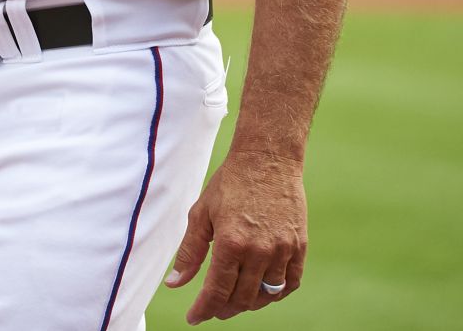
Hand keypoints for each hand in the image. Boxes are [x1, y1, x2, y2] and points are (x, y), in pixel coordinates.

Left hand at [164, 150, 305, 321]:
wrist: (267, 161)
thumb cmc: (229, 184)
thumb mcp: (200, 214)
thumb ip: (189, 252)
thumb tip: (175, 284)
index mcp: (231, 243)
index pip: (217, 290)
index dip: (204, 309)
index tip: (194, 318)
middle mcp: (259, 251)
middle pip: (242, 297)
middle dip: (224, 308)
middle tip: (213, 309)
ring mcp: (283, 250)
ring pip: (267, 294)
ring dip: (249, 303)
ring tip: (235, 301)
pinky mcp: (300, 247)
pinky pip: (290, 282)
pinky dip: (276, 293)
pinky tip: (262, 291)